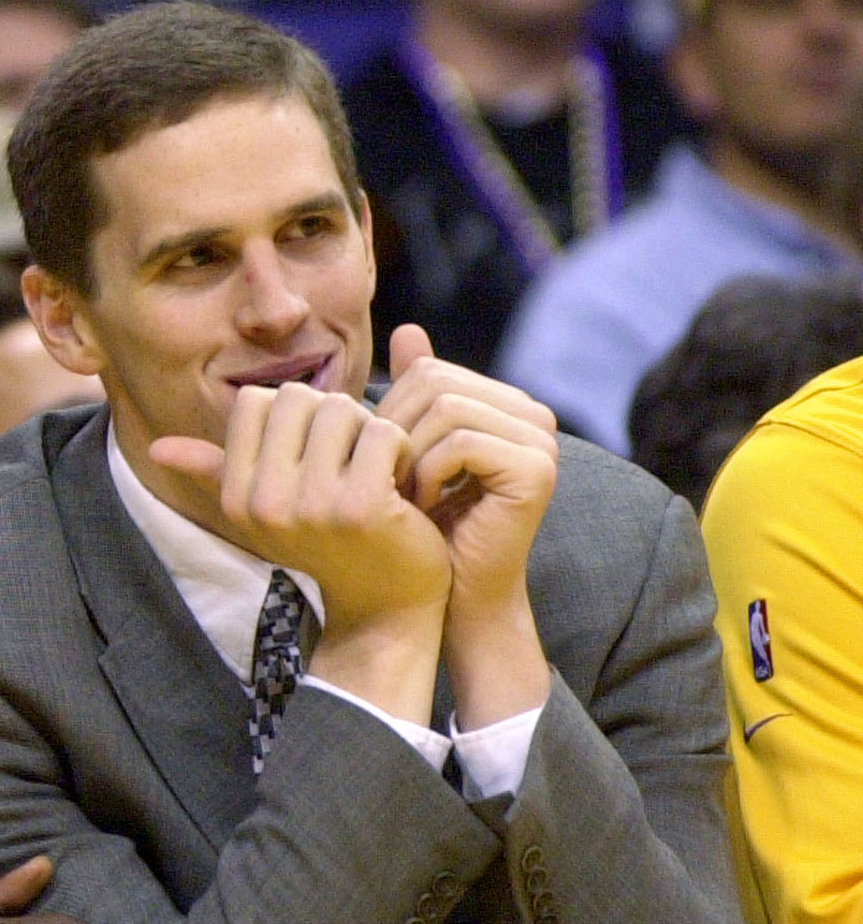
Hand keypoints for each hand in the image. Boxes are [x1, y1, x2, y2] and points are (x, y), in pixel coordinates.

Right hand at [152, 382, 449, 723]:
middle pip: (297, 398)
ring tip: (375, 469)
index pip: (255, 401)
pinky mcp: (361, 508)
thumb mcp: (264, 507)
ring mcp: (311, 507)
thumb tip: (155, 450)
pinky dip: (399, 447)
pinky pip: (381, 432)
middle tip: (351, 458)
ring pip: (340, 409)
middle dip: (333, 416)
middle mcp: (264, 503)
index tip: (315, 453)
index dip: (294, 415)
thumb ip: (214, 470)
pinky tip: (399, 481)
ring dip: (369, 430)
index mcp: (236, 497)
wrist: (383, 603)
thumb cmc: (328, 542)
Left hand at [380, 326, 556, 726]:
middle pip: (435, 384)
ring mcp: (541, 440)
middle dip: (396, 434)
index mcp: (506, 405)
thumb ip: (414, 395)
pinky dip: (427, 475)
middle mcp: (533, 415)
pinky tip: (423, 507)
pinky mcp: (537, 469)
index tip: (382, 465)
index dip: (390, 416)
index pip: (429, 372)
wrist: (450, 595)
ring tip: (404, 497)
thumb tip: (406, 328)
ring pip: (445, 410)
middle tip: (387, 482)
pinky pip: (459, 443)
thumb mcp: (411, 452)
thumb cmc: (426, 528)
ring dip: (408, 458)